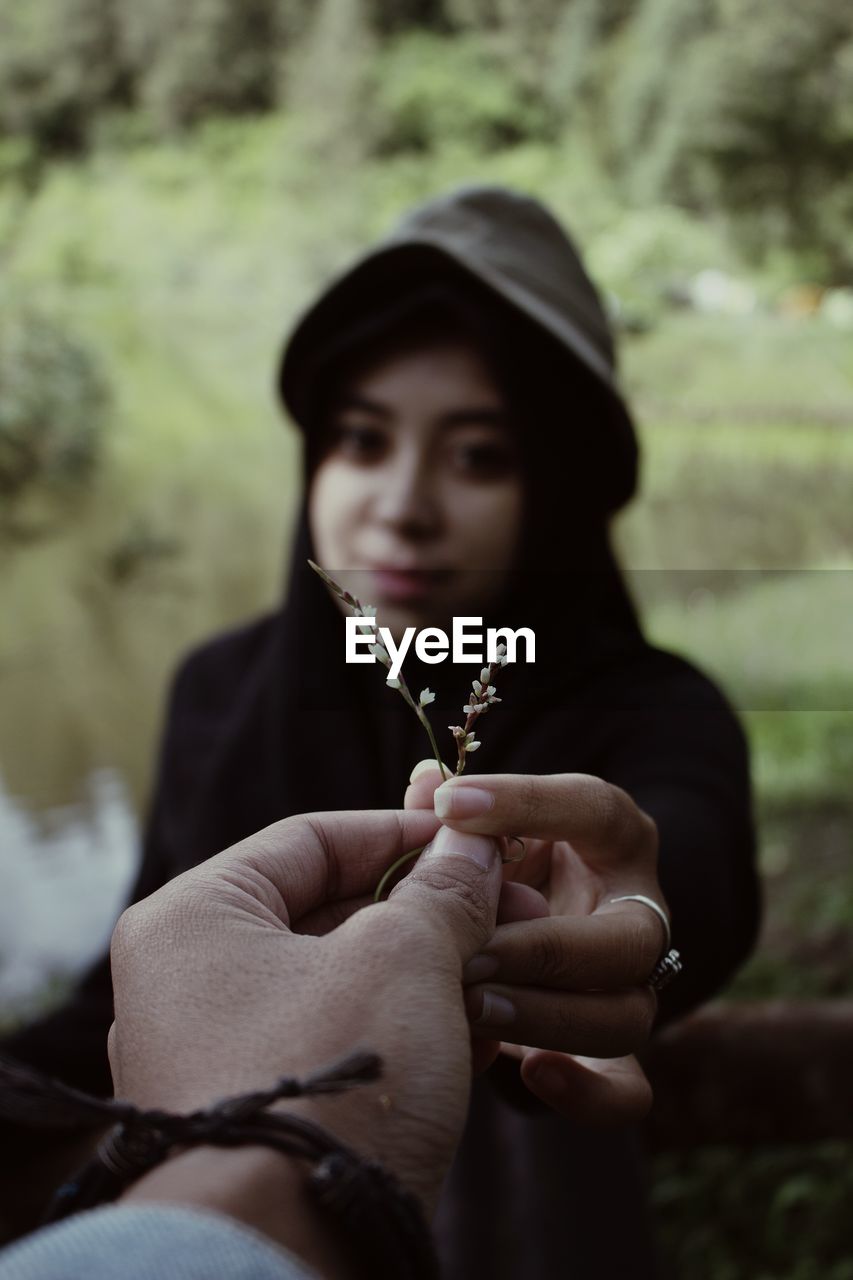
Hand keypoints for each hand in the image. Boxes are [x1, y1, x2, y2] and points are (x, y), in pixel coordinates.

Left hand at [108, 807, 503, 1214]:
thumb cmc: (331, 1082)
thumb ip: (441, 891)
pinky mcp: (259, 1109)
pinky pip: (339, 1041)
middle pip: (327, 909)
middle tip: (508, 904)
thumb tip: (473, 844)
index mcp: (193, 918)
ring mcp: (220, 1049)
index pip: (309, 839)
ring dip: (428, 969)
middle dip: (427, 907)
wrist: (284, 1255)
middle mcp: (190, 979)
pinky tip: (483, 1032)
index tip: (473, 837)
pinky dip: (405, 1028)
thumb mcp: (402, 960)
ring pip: (342, 980)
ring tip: (504, 966)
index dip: (401, 832)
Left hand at [405, 762, 660, 1123]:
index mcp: (609, 840)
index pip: (594, 811)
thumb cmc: (484, 866)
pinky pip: (628, 1091)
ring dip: (547, 1013)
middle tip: (468, 948)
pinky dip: (589, 1091)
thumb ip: (451, 814)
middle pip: (632, 935)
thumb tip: (428, 784)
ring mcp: (627, 991)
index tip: (448, 805)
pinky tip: (531, 1072)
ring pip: (626, 1013)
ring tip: (469, 1005)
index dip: (526, 804)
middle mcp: (634, 914)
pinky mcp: (608, 1061)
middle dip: (545, 945)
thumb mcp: (469, 832)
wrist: (497, 952)